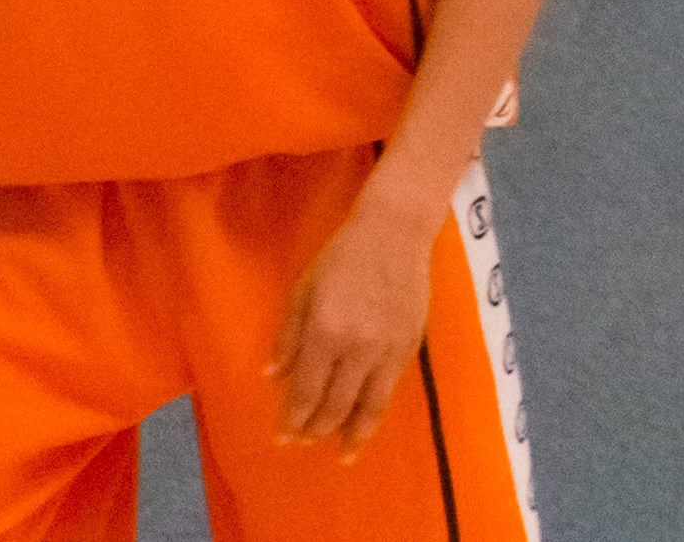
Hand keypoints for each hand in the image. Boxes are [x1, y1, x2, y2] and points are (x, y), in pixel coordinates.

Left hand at [268, 193, 437, 457]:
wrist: (396, 232)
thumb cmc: (342, 256)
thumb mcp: (303, 290)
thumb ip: (288, 336)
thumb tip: (272, 376)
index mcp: (326, 331)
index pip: (306, 391)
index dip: (293, 419)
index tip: (282, 437)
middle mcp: (358, 347)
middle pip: (335, 405)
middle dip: (316, 429)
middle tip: (303, 441)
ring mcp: (388, 349)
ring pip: (369, 406)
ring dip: (352, 433)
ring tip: (341, 452)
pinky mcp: (410, 345)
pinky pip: (390, 389)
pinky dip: (376, 411)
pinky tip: (366, 421)